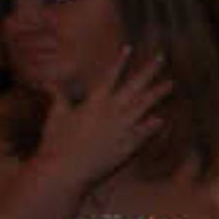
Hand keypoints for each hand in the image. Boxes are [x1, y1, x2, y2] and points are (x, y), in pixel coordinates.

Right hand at [32, 50, 170, 191]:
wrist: (65, 170)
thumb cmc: (56, 143)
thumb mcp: (56, 116)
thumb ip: (58, 98)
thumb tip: (48, 83)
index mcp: (95, 102)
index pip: (110, 76)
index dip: (119, 62)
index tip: (128, 48)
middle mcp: (112, 112)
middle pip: (135, 86)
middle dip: (148, 71)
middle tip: (160, 58)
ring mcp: (123, 128)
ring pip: (145, 106)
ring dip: (158, 94)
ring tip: (170, 83)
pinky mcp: (129, 146)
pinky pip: (146, 132)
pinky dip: (153, 125)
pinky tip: (162, 119)